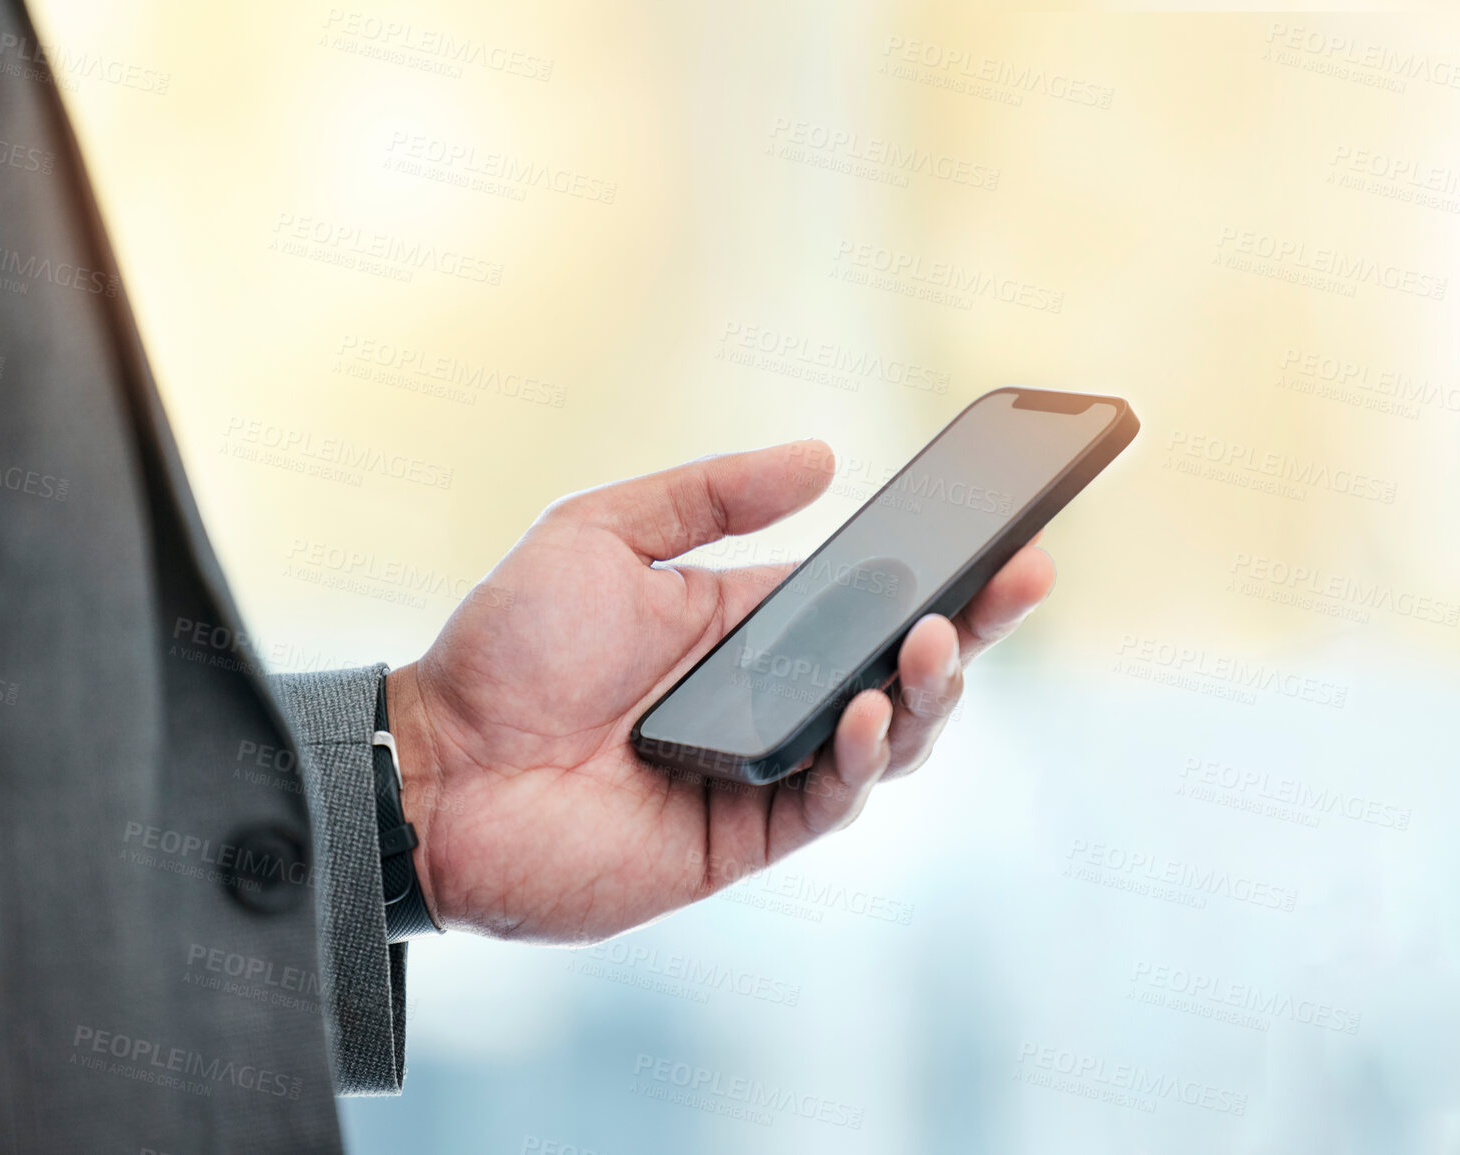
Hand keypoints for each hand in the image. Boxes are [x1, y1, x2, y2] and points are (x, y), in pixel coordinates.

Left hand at [385, 439, 1054, 943]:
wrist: (434, 768)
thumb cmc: (505, 647)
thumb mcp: (599, 533)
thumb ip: (706, 497)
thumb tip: (822, 459)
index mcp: (749, 626)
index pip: (869, 596)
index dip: (939, 567)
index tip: (1000, 526)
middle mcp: (773, 699)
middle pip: (900, 666)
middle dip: (973, 623)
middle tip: (1025, 574)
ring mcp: (766, 771)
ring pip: (889, 738)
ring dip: (928, 689)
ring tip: (937, 636)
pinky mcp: (745, 838)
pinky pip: (829, 801)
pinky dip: (860, 758)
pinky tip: (864, 711)